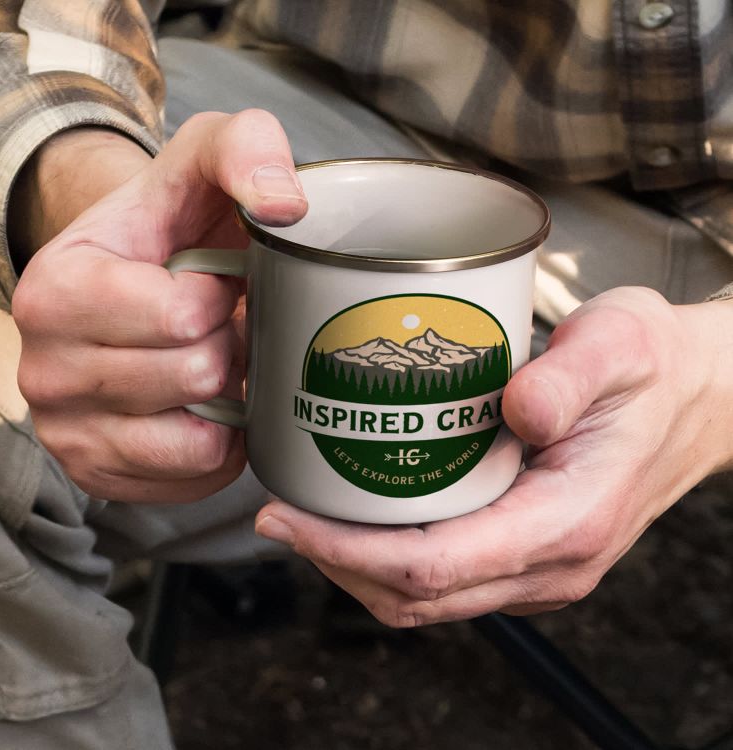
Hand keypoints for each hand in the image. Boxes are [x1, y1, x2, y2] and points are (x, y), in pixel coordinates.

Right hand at [12, 110, 306, 501]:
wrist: (136, 278)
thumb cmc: (173, 224)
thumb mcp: (203, 159)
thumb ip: (244, 151)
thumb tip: (284, 206)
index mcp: (57, 289)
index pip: (180, 316)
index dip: (220, 296)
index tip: (212, 279)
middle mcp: (45, 369)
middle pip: (193, 376)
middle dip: (226, 344)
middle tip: (217, 323)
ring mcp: (70, 431)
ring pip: (196, 437)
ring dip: (224, 394)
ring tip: (209, 356)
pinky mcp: (103, 473)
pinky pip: (196, 474)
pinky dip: (220, 440)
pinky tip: (206, 402)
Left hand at [255, 288, 732, 624]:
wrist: (698, 396)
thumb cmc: (657, 368)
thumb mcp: (622, 343)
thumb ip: (571, 375)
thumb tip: (514, 407)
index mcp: (566, 521)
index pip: (433, 566)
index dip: (347, 550)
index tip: (288, 516)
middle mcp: (551, 561)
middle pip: (416, 594)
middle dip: (335, 561)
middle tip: (281, 511)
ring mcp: (540, 565)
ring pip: (427, 596)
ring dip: (357, 565)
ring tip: (310, 514)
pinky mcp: (529, 550)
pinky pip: (447, 575)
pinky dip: (391, 556)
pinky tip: (366, 511)